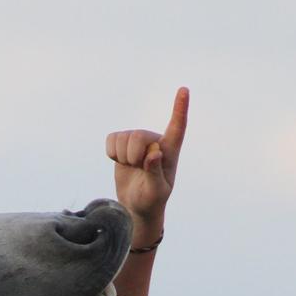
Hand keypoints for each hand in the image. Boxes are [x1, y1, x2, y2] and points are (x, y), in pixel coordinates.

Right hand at [105, 87, 188, 238]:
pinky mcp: (123, 142)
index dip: (180, 108)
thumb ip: (155, 172)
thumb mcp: (156, 191)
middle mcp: (155, 141)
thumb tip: (154, 153)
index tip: (184, 90)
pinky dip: (111, 152)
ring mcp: (138, 141)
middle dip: (132, 156)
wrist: (136, 205)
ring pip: (123, 137)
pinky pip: (111, 139)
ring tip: (131, 168)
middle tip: (138, 169)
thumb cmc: (151, 200)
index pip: (177, 127)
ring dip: (122, 157)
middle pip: (138, 136)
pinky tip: (120, 161)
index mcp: (170, 151)